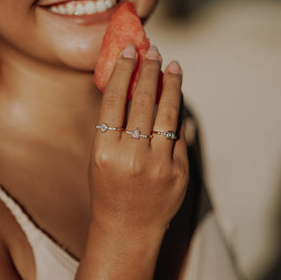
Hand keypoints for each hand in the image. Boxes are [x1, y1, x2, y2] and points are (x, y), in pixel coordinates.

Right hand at [89, 44, 188, 237]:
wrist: (128, 229)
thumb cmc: (108, 190)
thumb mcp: (100, 157)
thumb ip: (114, 127)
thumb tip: (133, 88)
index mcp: (105, 151)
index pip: (115, 99)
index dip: (123, 70)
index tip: (130, 51)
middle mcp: (133, 156)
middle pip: (144, 100)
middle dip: (150, 70)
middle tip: (154, 51)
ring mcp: (159, 165)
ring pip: (169, 112)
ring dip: (172, 84)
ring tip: (174, 66)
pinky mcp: (179, 173)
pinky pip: (179, 133)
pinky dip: (178, 111)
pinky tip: (177, 97)